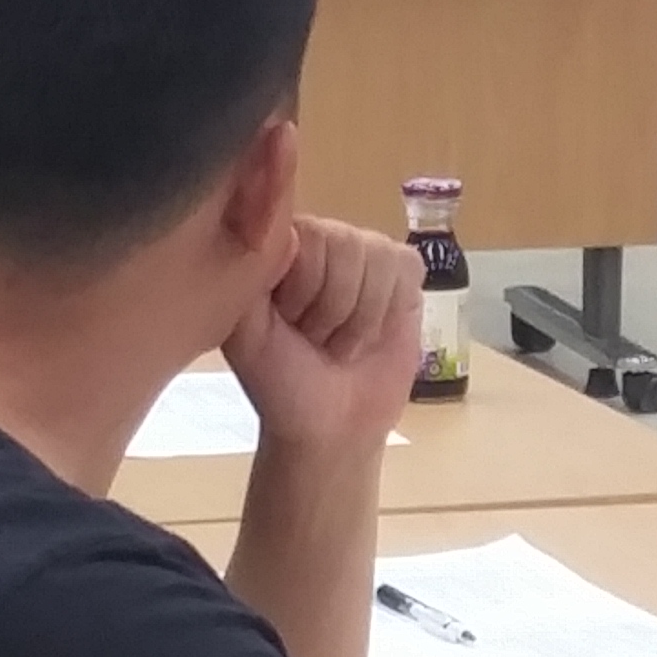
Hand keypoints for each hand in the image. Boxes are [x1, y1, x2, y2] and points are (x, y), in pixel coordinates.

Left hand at [227, 217, 422, 457]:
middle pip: (345, 243)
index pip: (305, 234)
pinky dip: (392, 310)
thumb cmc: (282, 382)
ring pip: (379, 258)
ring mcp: (364, 251)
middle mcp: (320, 238)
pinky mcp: (403, 272)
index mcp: (276, 245)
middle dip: (334, 308)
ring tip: (343, 342)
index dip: (304, 287)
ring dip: (362, 318)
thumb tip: (289, 230)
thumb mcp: (248, 335)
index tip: (289, 325)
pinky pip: (408, 267)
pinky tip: (375, 333)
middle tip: (318, 340)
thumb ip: (254, 275)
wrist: (332, 427)